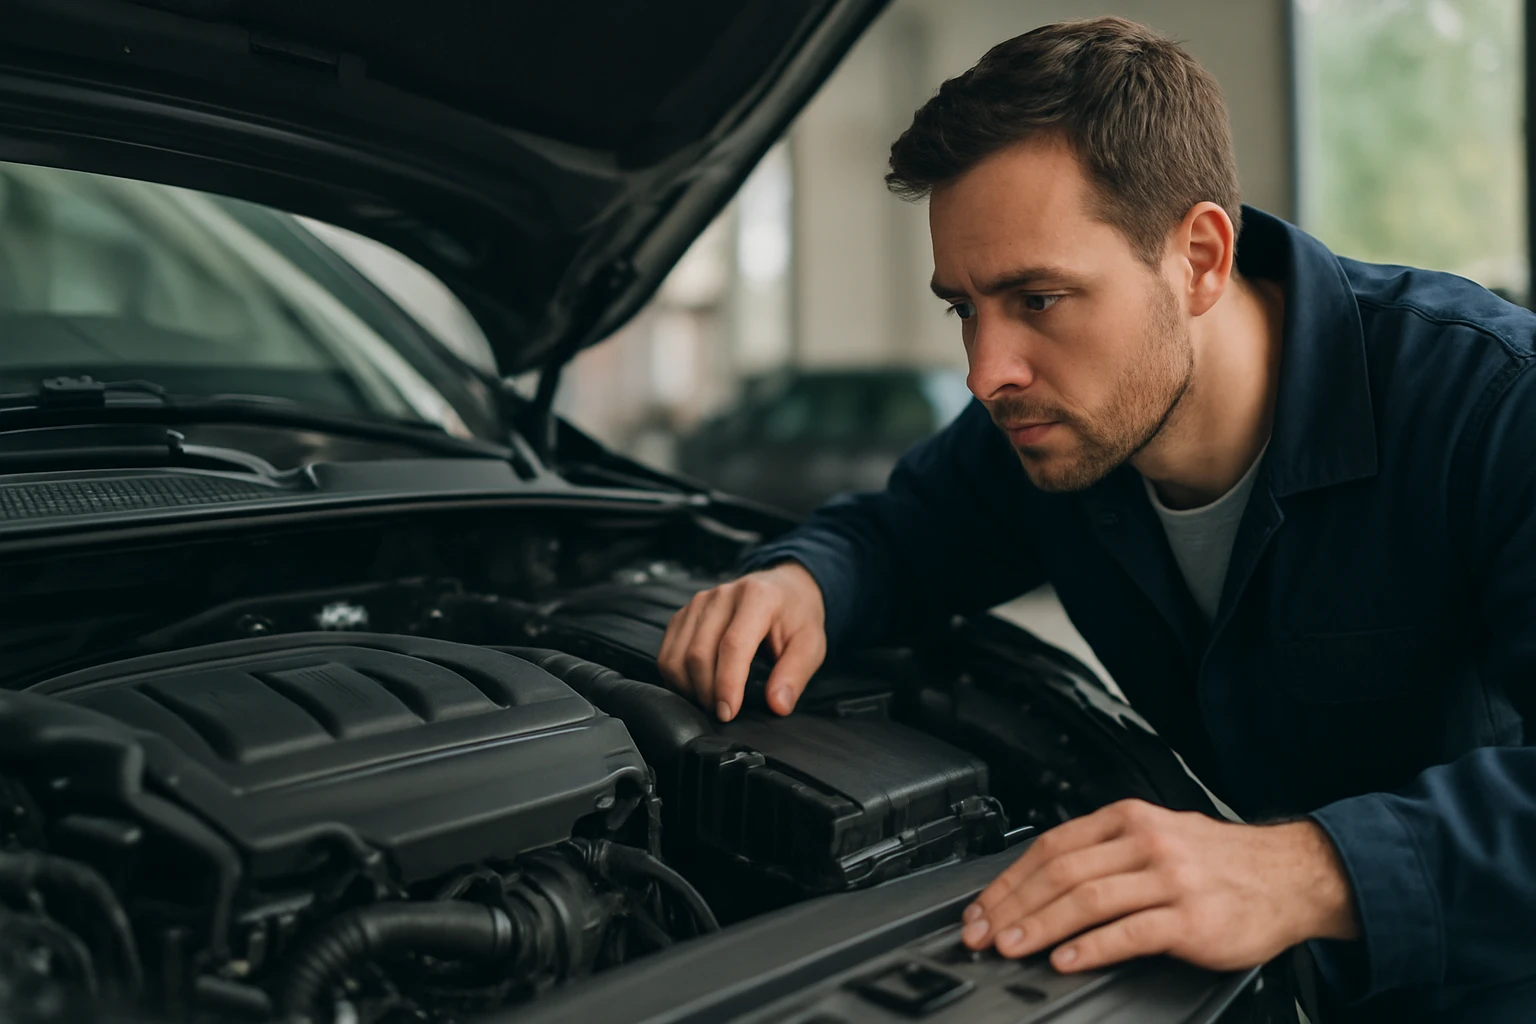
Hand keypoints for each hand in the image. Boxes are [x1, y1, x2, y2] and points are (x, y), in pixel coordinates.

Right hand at [657, 562, 826, 721]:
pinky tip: (696, 688)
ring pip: (677, 655)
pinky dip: (676, 678)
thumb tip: (778, 705)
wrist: (784, 587)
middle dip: (708, 692)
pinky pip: (667, 653)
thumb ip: (795, 674)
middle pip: (699, 653)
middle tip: (724, 713)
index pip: (733, 645)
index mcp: (757, 597)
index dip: (727, 684)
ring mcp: (698, 602)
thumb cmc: (796, 616)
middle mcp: (722, 595)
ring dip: (690, 688)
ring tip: (712, 701)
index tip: (729, 713)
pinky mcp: (684, 614)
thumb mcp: (811, 644)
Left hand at [961, 799, 1358, 972]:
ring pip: (1087, 899)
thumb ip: (1105, 850)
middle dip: (1013, 906)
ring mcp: (1168, 879)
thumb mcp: (1157, 834)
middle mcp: (1145, 842)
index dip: (1009, 881)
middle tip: (983, 933)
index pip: (1051, 846)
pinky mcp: (1190, 918)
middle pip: (1060, 872)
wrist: (1290, 876)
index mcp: (1128, 819)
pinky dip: (1091, 947)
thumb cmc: (1218, 861)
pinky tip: (1067, 960)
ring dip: (1041, 926)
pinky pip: (1129, 932)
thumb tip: (1040, 881)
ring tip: (1012, 947)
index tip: (981, 909)